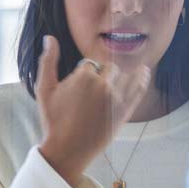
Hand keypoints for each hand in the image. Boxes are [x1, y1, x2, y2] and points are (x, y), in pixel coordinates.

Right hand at [35, 36, 151, 187]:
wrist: (67, 150)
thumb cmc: (53, 120)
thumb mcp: (44, 89)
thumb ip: (47, 61)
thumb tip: (50, 38)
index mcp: (84, 76)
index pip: (91, 63)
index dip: (85, 73)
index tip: (81, 84)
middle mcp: (103, 84)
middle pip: (109, 68)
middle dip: (103, 74)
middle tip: (95, 88)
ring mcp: (116, 98)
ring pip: (125, 75)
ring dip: (122, 74)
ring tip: (123, 71)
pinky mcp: (125, 111)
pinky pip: (138, 89)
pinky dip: (142, 79)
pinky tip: (144, 72)